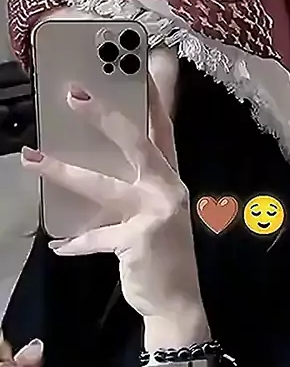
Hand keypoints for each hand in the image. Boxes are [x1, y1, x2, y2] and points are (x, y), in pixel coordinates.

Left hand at [21, 86, 209, 348]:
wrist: (178, 303)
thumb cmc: (162, 255)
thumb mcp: (154, 215)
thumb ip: (130, 190)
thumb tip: (90, 168)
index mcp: (170, 180)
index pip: (163, 129)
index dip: (154, 96)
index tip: (144, 63)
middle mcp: (168, 189)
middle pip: (135, 144)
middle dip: (105, 117)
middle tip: (73, 94)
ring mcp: (156, 213)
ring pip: (103, 185)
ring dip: (64, 171)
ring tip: (32, 158)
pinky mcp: (140, 238)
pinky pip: (97, 237)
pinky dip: (77, 242)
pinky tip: (60, 245)